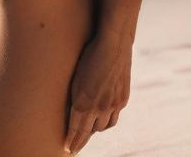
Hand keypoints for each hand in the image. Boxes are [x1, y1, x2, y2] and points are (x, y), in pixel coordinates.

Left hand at [63, 30, 131, 152]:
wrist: (113, 44)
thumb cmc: (88, 55)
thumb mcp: (76, 76)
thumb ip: (76, 96)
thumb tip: (75, 109)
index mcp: (82, 102)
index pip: (76, 129)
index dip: (71, 140)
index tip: (67, 148)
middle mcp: (98, 107)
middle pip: (89, 132)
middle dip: (81, 139)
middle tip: (75, 145)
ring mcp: (112, 105)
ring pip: (103, 127)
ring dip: (95, 129)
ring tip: (89, 131)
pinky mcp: (122, 100)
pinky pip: (114, 117)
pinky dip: (107, 119)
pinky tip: (103, 118)